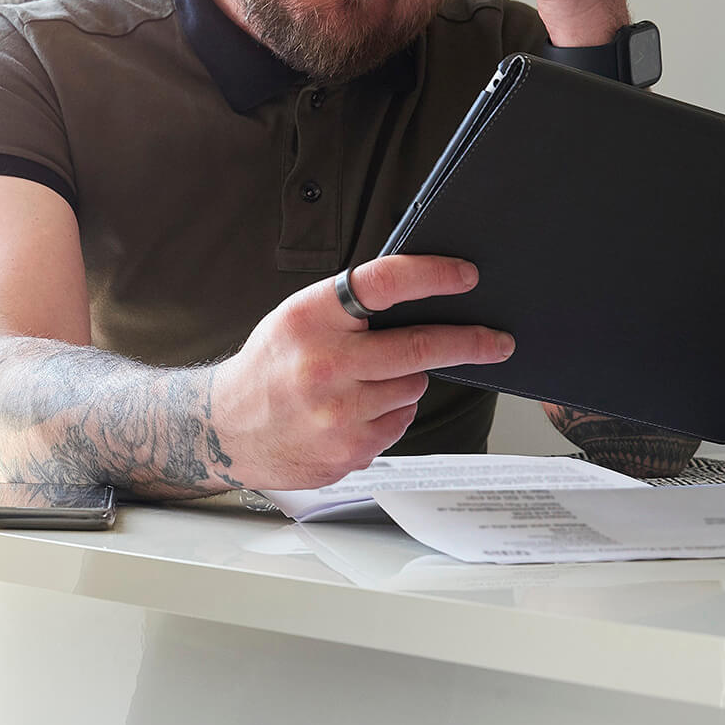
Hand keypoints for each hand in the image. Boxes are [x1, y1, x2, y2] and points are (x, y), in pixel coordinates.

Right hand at [209, 256, 514, 490]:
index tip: (467, 275)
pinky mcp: (349, 449)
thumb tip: (423, 294)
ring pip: (414, 386)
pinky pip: (400, 422)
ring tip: (366, 380)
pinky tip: (356, 410)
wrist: (226, 429)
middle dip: (471, 341)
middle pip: (422, 346)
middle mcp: (325, 363)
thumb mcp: (299, 317)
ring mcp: (338, 412)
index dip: (433, 275)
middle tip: (498, 340)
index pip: (385, 283)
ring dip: (407, 379)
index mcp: (312, 316)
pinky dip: (391, 413)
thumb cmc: (272, 365)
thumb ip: (352, 307)